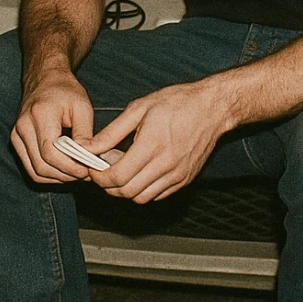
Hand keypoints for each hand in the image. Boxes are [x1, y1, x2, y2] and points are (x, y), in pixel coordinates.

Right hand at [11, 68, 95, 183]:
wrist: (44, 78)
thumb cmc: (65, 90)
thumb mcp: (82, 107)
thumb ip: (85, 134)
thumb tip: (87, 158)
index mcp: (40, 115)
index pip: (51, 153)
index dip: (70, 167)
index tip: (87, 170)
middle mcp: (23, 126)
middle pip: (41, 166)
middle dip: (66, 175)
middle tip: (86, 174)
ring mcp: (16, 135)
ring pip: (35, 171)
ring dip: (57, 178)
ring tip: (77, 173)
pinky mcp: (16, 141)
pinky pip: (30, 167)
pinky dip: (48, 174)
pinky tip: (64, 171)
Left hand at [84, 81, 230, 203]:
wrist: (212, 107)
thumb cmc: (177, 102)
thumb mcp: (140, 108)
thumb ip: (112, 132)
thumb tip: (90, 147)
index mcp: (152, 145)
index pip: (117, 177)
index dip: (99, 177)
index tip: (93, 169)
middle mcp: (165, 165)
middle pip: (127, 192)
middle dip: (109, 186)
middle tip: (104, 172)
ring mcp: (177, 175)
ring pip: (142, 198)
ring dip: (126, 190)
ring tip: (122, 172)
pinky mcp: (185, 179)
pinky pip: (158, 195)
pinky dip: (144, 190)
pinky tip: (141, 173)